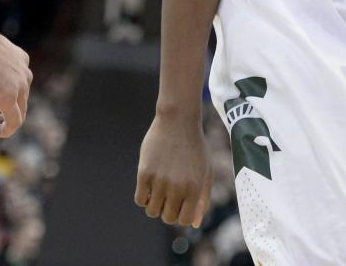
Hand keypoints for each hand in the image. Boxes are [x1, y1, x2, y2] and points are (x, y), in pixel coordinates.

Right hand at [135, 113, 211, 228]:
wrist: (178, 120)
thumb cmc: (194, 147)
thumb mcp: (205, 171)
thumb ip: (202, 199)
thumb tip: (194, 224)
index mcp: (195, 187)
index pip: (184, 220)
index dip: (181, 215)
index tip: (181, 203)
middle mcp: (178, 187)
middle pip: (167, 218)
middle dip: (168, 210)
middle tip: (171, 193)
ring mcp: (160, 180)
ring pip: (152, 211)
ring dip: (156, 203)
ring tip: (161, 187)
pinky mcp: (144, 173)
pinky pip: (140, 200)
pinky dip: (144, 196)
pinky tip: (151, 183)